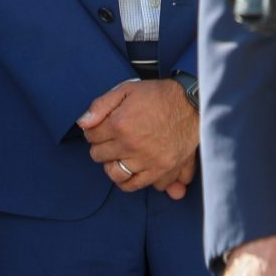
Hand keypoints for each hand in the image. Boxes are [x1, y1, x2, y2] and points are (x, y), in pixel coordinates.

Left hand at [80, 79, 198, 197]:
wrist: (193, 104)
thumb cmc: (159, 95)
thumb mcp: (127, 89)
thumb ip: (101, 105)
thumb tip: (82, 123)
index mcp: (121, 124)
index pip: (91, 136)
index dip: (93, 130)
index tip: (101, 128)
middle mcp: (132, 145)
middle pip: (99, 156)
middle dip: (101, 147)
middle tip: (111, 139)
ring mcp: (147, 160)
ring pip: (115, 174)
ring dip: (112, 165)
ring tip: (118, 156)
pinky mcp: (161, 170)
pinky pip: (136, 185)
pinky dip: (128, 181)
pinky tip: (129, 170)